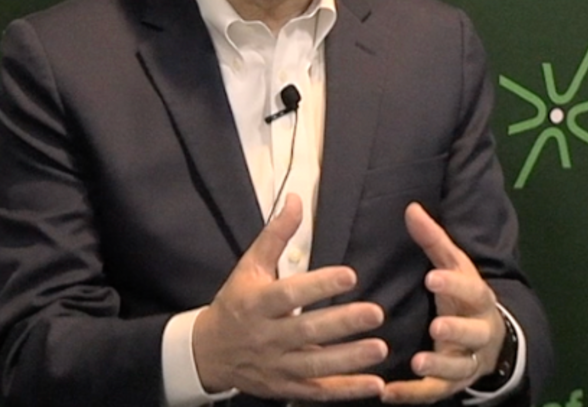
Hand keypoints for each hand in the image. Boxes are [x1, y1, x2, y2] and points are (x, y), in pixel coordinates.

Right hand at [193, 193, 389, 400]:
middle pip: (306, 331)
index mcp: (256, 304)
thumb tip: (297, 199)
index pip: (289, 294)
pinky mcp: (286, 388)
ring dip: (349, 360)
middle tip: (376, 313)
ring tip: (380, 349)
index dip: (319, 285)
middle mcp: (266, 337)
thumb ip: (275, 235)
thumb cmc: (235, 303)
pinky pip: (319, 392)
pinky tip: (375, 385)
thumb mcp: (249, 267)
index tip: (350, 275)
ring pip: (315, 365)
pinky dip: (347, 391)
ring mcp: (277, 366)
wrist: (208, 353)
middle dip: (341, 324)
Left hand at [382, 202, 505, 403]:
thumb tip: (410, 207)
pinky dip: (413, 395)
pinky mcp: (451, 384)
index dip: (454, 285)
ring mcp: (467, 361)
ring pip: (459, 368)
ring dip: (440, 367)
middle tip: (436, 326)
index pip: (473, 291)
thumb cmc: (462, 296)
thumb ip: (433, 240)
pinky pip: (434, 392)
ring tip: (418, 363)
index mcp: (479, 300)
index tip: (432, 277)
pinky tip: (388, 393)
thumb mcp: (453, 266)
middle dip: (457, 331)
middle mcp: (479, 333)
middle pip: (475, 334)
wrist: (490, 341)